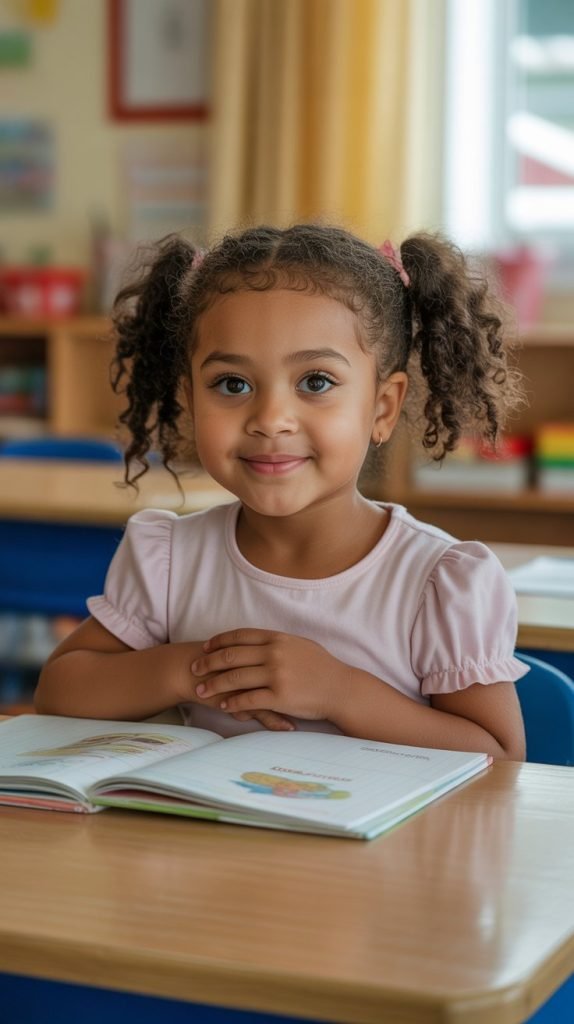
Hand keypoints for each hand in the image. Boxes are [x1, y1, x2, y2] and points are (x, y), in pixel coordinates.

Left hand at [192, 628, 349, 719]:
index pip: (240, 636)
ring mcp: (276, 675)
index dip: (219, 641)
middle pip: (231, 655)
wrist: (341, 689)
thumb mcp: (300, 645)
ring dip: (214, 685)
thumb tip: (258, 640)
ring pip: (235, 678)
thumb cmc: (322, 667)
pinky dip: (232, 703)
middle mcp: (274, 654)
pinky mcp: (279, 697)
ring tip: (201, 691)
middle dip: (208, 662)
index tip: (205, 647)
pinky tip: (223, 706)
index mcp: (278, 638)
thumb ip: (277, 642)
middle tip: (193, 669)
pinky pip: (248, 700)